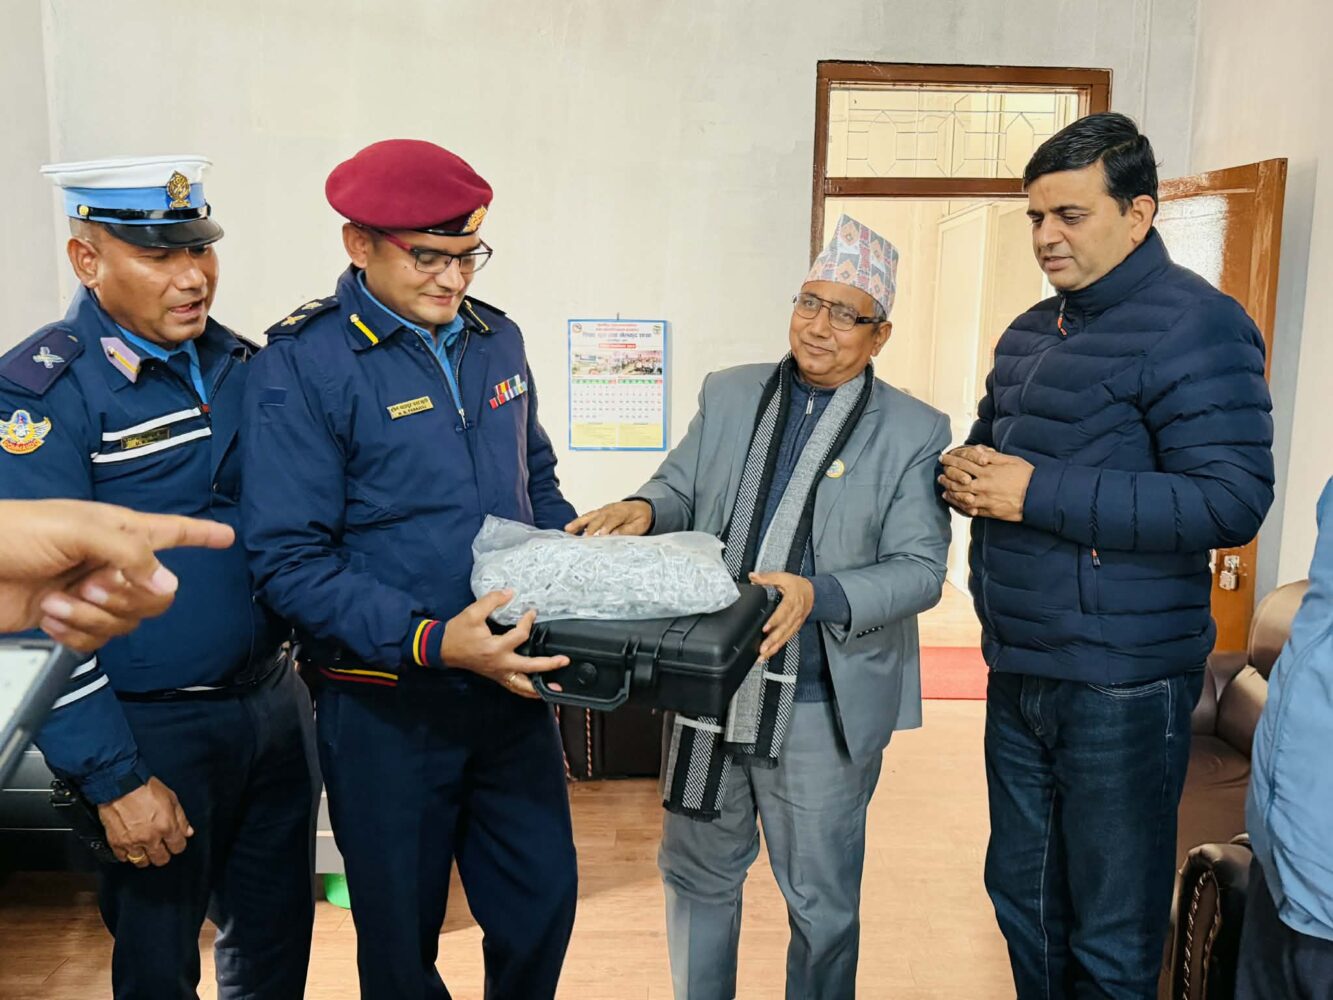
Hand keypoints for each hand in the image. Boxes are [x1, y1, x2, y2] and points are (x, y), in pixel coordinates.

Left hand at [0, 500, 234, 648]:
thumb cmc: (12, 532)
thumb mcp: (78, 529)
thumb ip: (130, 553)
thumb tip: (167, 585)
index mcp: (119, 530)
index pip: (173, 531)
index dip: (202, 533)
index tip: (227, 536)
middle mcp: (111, 563)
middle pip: (158, 593)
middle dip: (128, 597)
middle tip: (92, 583)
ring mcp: (91, 593)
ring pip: (128, 622)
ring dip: (93, 616)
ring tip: (59, 600)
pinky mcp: (70, 620)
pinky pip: (98, 641)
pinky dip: (76, 634)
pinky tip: (52, 618)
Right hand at [96, 777, 192, 867]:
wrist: (120, 784)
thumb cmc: (145, 788)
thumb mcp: (171, 798)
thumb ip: (181, 818)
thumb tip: (187, 832)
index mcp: (166, 827)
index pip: (178, 847)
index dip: (177, 844)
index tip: (174, 841)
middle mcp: (150, 838)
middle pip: (161, 859)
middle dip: (163, 854)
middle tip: (160, 846)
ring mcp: (132, 842)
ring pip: (142, 862)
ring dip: (145, 856)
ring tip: (145, 847)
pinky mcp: (116, 842)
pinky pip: (123, 858)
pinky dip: (127, 854)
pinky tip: (131, 846)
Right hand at [440, 590, 569, 697]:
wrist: (442, 648)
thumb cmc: (457, 632)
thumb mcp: (472, 613)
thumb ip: (492, 600)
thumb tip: (510, 592)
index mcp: (495, 648)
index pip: (520, 635)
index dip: (528, 621)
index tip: (532, 612)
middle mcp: (500, 664)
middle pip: (530, 667)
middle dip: (549, 665)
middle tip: (564, 660)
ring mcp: (499, 673)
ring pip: (523, 686)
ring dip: (540, 687)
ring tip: (557, 688)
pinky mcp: (497, 677)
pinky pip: (515, 688)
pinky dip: (527, 691)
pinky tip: (538, 692)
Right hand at [565, 500, 651, 536]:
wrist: (641, 507)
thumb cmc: (640, 518)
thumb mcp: (640, 525)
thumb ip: (628, 530)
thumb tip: (614, 536)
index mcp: (622, 512)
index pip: (613, 519)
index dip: (606, 526)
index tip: (601, 535)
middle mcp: (610, 509)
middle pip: (599, 518)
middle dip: (591, 528)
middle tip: (584, 538)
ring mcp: (602, 510)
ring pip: (589, 516)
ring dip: (578, 523)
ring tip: (568, 530)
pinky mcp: (598, 513)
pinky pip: (586, 517)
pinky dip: (577, 522)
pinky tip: (568, 529)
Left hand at [749, 572, 814, 659]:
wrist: (813, 593)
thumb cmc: (798, 586)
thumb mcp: (783, 577)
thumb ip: (767, 577)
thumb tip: (753, 576)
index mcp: (792, 601)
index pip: (783, 612)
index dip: (774, 621)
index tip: (765, 629)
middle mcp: (795, 615)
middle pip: (784, 630)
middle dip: (772, 641)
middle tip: (762, 649)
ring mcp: (795, 624)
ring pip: (785, 638)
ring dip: (774, 648)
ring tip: (762, 656)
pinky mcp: (794, 629)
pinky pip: (785, 640)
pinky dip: (777, 648)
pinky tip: (768, 654)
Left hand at [937, 446, 1033, 521]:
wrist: (1038, 496)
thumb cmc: (1027, 476)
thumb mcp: (1011, 460)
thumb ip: (993, 456)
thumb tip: (978, 450)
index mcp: (989, 470)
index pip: (964, 463)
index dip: (951, 460)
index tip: (943, 458)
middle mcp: (984, 485)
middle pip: (958, 479)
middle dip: (947, 476)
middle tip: (940, 474)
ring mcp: (985, 499)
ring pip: (961, 495)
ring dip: (950, 491)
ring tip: (943, 488)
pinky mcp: (989, 511)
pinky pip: (970, 509)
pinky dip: (959, 505)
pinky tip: (954, 502)